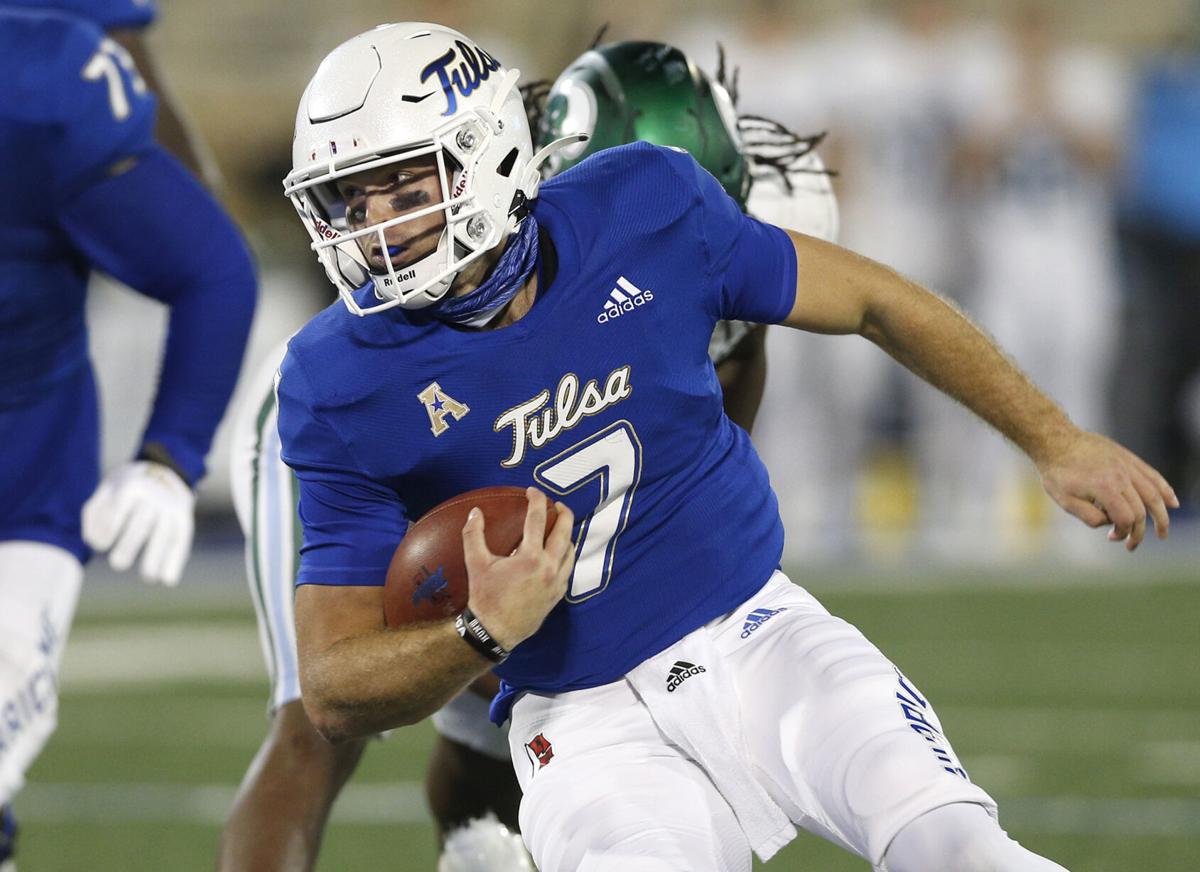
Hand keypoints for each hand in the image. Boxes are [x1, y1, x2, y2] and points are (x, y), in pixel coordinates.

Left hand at [82, 460, 194, 584]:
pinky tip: (169, 581)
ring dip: (157, 557)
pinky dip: (176, 561)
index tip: (100, 546)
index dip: (108, 532)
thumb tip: (92, 542)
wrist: (165, 467)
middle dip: (130, 546)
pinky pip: (182, 540)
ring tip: (149, 578)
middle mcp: (155, 496)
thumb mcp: (107, 489)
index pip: (118, 512)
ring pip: (165, 534)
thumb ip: (94, 513)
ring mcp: (172, 507)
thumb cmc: (126, 485)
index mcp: (132, 486)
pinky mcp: (184, 517)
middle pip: (142, 524)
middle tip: (118, 564)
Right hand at [462, 488, 574, 650]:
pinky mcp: (559, 594)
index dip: (537, 500)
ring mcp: (557, 581)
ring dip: (567, 534)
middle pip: (564, 531)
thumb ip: (473, 535)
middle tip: (556, 504)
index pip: (538, 519)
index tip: (533, 491)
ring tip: (558, 527)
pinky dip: (565, 555)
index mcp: (530, 557)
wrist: (495, 631)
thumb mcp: (476, 564)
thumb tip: (475, 512)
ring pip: (571, 550)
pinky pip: (568, 568)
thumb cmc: (486, 597)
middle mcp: (549, 567)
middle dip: (563, 513)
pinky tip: (557, 553)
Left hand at [1037, 430, 1178, 550]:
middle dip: (1139, 531)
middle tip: (1132, 545)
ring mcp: (1127, 465)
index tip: (1111, 537)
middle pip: (1141, 509)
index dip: (1122, 532)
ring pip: (1153, 493)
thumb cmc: (1057, 472)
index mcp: (1104, 487)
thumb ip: (1088, 516)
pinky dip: (1165, 490)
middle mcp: (1120, 476)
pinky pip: (1152, 475)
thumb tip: (1108, 525)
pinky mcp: (1128, 458)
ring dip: (1161, 515)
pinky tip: (1172, 503)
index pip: (1126, 518)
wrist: (1056, 440)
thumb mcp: (1064, 500)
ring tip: (1163, 532)